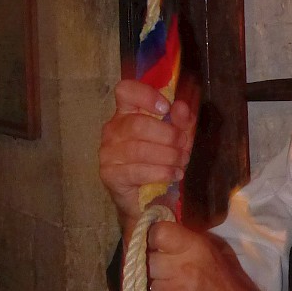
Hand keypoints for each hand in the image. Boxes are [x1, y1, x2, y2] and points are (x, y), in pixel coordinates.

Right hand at [99, 78, 197, 239]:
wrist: (148, 199)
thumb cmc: (160, 161)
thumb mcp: (178, 138)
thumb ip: (181, 121)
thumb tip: (181, 106)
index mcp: (127, 112)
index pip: (125, 91)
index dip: (145, 95)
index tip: (165, 107)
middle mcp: (113, 129)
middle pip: (137, 124)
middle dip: (167, 135)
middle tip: (183, 146)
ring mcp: (107, 152)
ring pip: (139, 149)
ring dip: (167, 156)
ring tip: (181, 162)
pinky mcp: (109, 174)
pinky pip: (136, 170)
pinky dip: (160, 172)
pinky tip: (173, 175)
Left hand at [148, 220, 262, 290]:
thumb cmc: (230, 282)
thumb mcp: (217, 250)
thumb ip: (190, 238)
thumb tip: (163, 229)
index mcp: (195, 248)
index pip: (157, 233)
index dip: (153, 236)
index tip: (157, 243)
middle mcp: (181, 269)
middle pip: (145, 257)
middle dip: (152, 262)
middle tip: (163, 268)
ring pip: (145, 282)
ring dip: (153, 284)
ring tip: (170, 288)